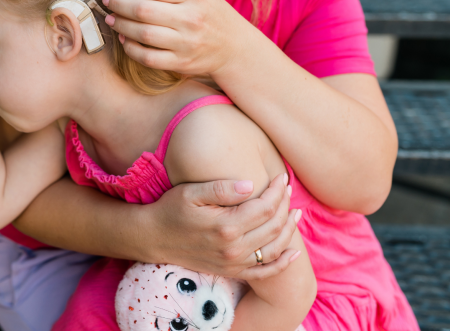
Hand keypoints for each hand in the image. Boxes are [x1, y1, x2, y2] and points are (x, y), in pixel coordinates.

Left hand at [103, 0, 252, 75]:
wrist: (235, 47)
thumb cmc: (210, 14)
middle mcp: (191, 18)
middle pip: (142, 10)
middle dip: (118, 4)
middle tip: (108, 1)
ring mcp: (186, 43)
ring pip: (142, 34)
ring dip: (121, 25)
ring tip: (111, 18)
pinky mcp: (182, 63)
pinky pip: (147, 57)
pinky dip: (131, 48)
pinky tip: (125, 38)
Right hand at [144, 173, 300, 279]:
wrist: (154, 238)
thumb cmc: (171, 209)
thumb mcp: (191, 192)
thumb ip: (221, 188)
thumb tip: (251, 185)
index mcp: (226, 226)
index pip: (264, 207)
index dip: (277, 190)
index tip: (282, 176)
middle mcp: (233, 248)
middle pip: (273, 226)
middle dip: (285, 204)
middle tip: (288, 188)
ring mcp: (233, 263)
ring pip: (274, 248)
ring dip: (289, 229)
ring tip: (295, 211)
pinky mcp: (231, 271)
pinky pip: (264, 272)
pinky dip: (283, 264)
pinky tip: (294, 253)